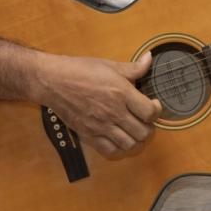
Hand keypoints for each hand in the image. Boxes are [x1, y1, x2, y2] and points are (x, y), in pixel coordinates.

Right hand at [38, 52, 161, 157]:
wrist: (53, 81)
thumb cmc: (81, 70)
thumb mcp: (110, 65)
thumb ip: (134, 67)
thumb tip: (150, 59)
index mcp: (121, 93)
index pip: (150, 112)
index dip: (157, 111)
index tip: (153, 105)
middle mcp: (113, 112)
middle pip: (143, 132)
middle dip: (149, 127)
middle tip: (145, 120)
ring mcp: (100, 127)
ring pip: (129, 145)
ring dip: (137, 141)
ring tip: (135, 131)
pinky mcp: (88, 136)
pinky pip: (110, 152)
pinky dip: (120, 149)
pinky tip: (120, 139)